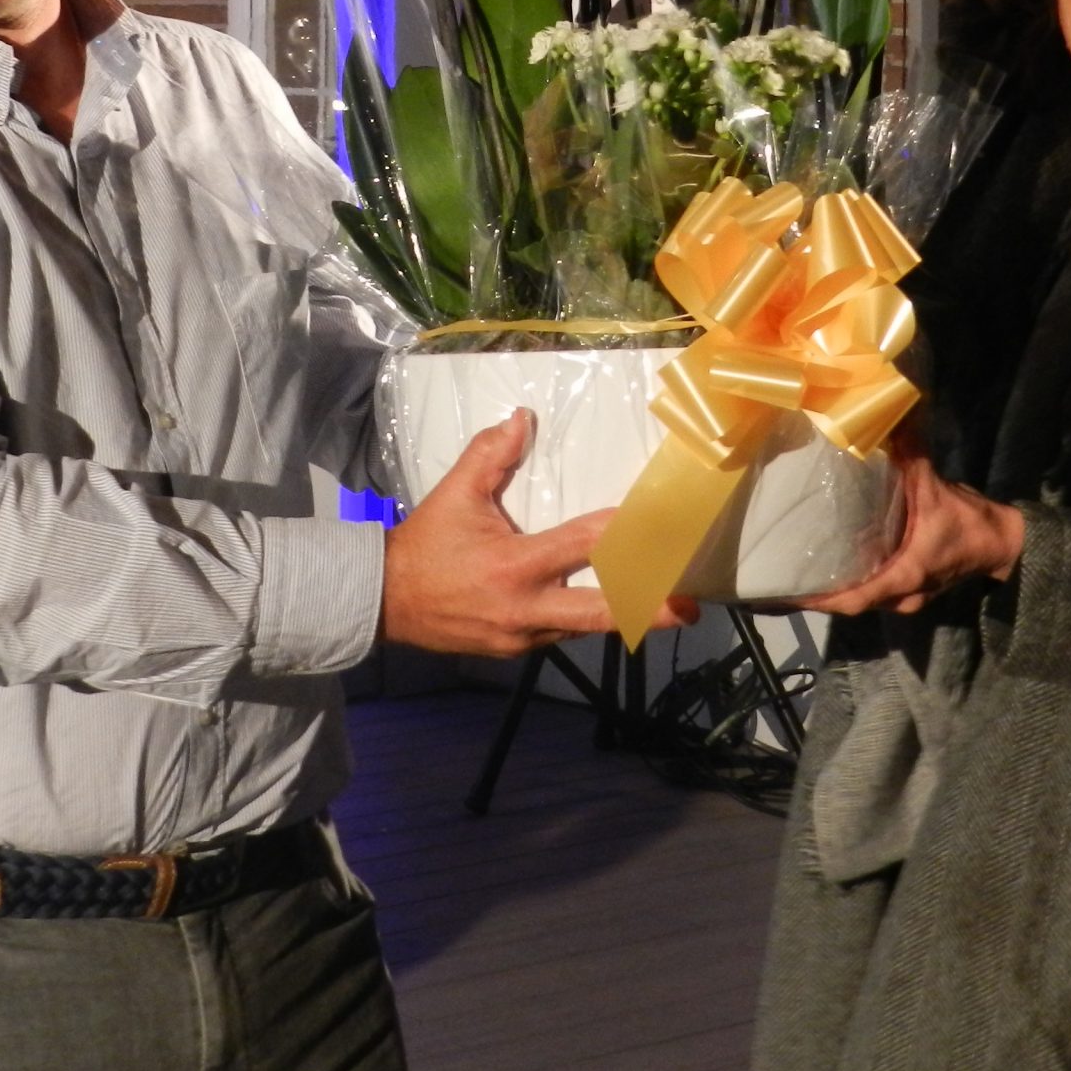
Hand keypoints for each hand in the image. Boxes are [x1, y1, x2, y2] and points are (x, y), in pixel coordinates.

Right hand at [381, 409, 694, 656]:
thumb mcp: (454, 494)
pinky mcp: (515, 652)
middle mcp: (524, 608)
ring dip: (620, 615)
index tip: (654, 529)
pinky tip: (608, 607)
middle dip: (647, 609)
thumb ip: (489, 455)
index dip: (619, 537)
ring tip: (665, 606)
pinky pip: (559, 634)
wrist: (383, 602)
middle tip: (687, 606)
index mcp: (512, 565)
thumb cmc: (425, 545)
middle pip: (598, 613)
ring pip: (582, 627)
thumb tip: (522, 418)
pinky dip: (582, 619)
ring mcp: (521, 637)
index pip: (578, 547)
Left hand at [794, 449, 1022, 616]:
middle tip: (781, 581)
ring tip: (796, 576)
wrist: (1001, 543)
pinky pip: (872, 593)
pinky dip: (849, 586)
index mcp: (906, 574)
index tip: (791, 594)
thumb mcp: (935, 486)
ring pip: (862, 601)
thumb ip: (908, 455)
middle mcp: (903, 594)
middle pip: (851, 603)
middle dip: (817, 596)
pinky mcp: (909, 591)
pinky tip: (828, 569)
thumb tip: (882, 424)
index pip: (856, 598)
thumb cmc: (967, 519)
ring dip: (832, 593)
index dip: (822, 599)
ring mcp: (907, 597)